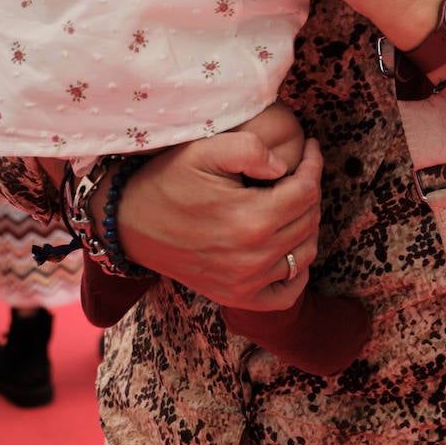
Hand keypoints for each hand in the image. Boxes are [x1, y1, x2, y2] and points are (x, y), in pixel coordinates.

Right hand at [117, 116, 322, 310]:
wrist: (130, 222)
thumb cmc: (168, 180)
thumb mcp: (206, 150)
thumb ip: (251, 149)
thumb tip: (284, 167)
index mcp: (251, 219)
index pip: (307, 191)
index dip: (315, 164)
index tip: (312, 147)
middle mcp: (253, 258)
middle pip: (309, 220)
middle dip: (311, 189)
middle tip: (299, 170)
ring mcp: (245, 283)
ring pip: (305, 252)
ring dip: (307, 223)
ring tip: (292, 200)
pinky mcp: (235, 297)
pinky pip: (287, 293)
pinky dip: (297, 271)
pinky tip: (288, 245)